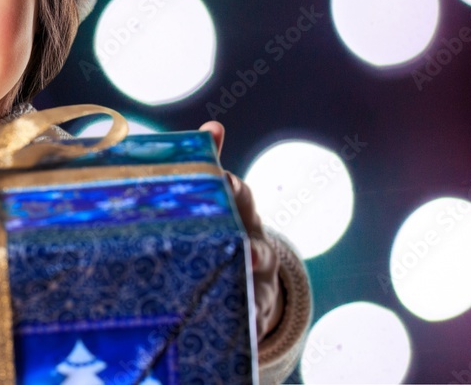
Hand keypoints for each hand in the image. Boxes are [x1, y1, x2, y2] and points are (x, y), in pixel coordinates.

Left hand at [198, 121, 282, 340]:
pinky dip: (250, 332)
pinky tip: (243, 344)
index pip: (241, 198)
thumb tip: (214, 126)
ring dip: (252, 291)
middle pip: (257, 245)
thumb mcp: (218, 200)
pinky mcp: (253, 313)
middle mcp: (256, 247)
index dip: (234, 190)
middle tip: (246, 252)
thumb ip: (210, 162)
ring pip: (259, 286)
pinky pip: (252, 323)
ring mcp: (259, 282)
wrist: (246, 276)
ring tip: (246, 298)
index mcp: (242, 216)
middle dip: (252, 246)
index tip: (223, 181)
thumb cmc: (224, 227)